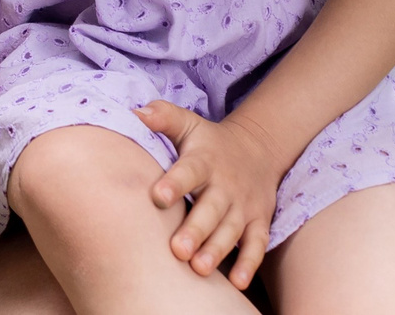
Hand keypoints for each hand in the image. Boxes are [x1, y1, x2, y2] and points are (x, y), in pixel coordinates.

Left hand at [136, 100, 287, 288]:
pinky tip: (236, 282)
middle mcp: (225, 186)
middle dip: (195, 230)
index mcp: (204, 161)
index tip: (157, 196)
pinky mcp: (258, 222)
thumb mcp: (188, 123)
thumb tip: (135, 112)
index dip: (174, 183)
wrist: (258, 149)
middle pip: (211, 209)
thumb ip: (164, 117)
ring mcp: (243, 206)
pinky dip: (249, 264)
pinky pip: (256, 246)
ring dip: (216, 250)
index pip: (188, 171)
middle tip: (177, 250)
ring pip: (231, 231)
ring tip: (198, 268)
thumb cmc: (208, 142)